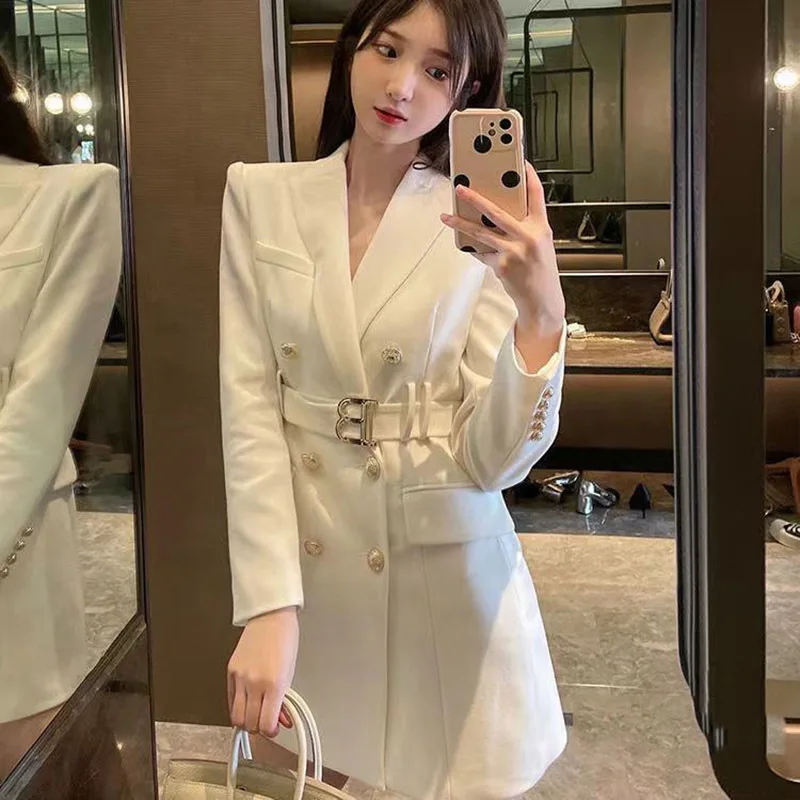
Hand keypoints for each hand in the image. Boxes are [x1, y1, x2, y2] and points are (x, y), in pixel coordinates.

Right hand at [227, 607, 298, 737]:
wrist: (271, 617)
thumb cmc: (285, 640)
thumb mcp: (290, 673)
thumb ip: (283, 699)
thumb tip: (281, 719)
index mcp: (274, 684)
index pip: (266, 723)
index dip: (271, 731)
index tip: (274, 727)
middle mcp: (255, 683)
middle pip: (249, 724)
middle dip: (258, 727)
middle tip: (265, 721)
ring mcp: (240, 678)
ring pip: (236, 717)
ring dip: (246, 720)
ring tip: (255, 713)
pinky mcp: (230, 672)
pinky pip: (230, 700)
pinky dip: (237, 706)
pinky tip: (246, 702)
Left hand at [441, 162, 564, 333]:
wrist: (541, 299)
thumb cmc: (540, 270)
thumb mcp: (540, 243)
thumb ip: (525, 227)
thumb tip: (496, 214)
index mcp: (541, 227)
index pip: (536, 195)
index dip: (529, 176)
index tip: (520, 162)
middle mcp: (528, 236)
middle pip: (497, 211)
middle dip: (475, 199)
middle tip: (460, 188)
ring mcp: (513, 251)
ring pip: (481, 232)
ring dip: (461, 224)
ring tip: (446, 217)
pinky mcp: (501, 265)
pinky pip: (482, 252)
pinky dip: (474, 249)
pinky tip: (466, 245)